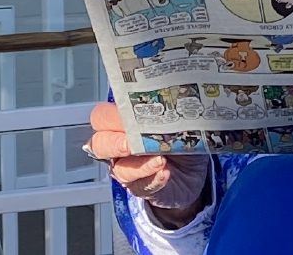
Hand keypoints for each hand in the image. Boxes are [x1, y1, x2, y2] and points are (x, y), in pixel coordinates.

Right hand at [87, 103, 208, 217]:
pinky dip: (154, 179)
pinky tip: (165, 172)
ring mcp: (128, 169)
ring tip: (160, 159)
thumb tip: (166, 104)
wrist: (193, 168)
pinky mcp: (141, 188)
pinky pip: (140, 187)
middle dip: (113, 143)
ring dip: (139, 165)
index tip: (127, 115)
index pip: (102, 117)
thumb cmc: (179, 136)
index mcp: (122, 123)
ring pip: (119, 170)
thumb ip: (163, 112)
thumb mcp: (173, 119)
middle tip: (130, 143)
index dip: (109, 116)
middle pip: (99, 144)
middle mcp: (119, 146)